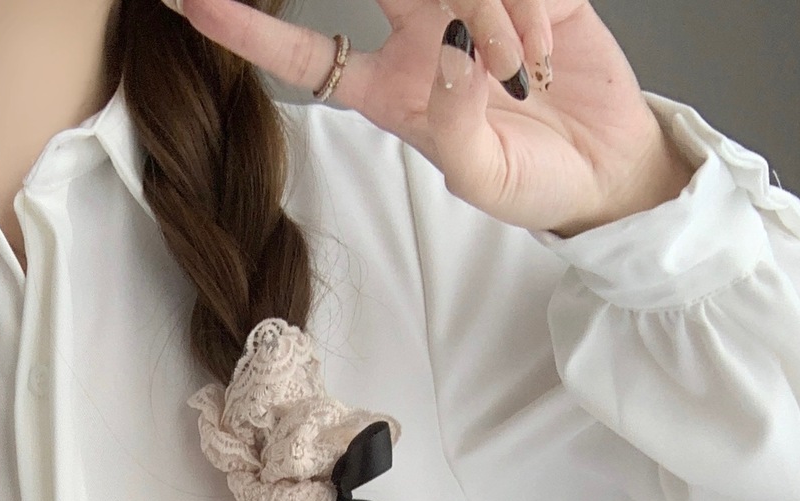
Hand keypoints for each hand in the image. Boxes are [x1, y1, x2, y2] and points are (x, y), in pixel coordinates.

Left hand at [165, 0, 696, 236]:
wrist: (606, 167)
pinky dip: (530, 15)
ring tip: (523, 75)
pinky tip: (548, 56)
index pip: (304, 52)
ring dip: (490, 20)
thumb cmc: (532, 184)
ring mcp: (469, 7)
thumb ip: (457, 127)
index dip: (248, 28)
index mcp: (388, 90)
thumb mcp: (483, 178)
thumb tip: (449, 56)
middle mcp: (419, 37)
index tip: (193, 4)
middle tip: (409, 0)